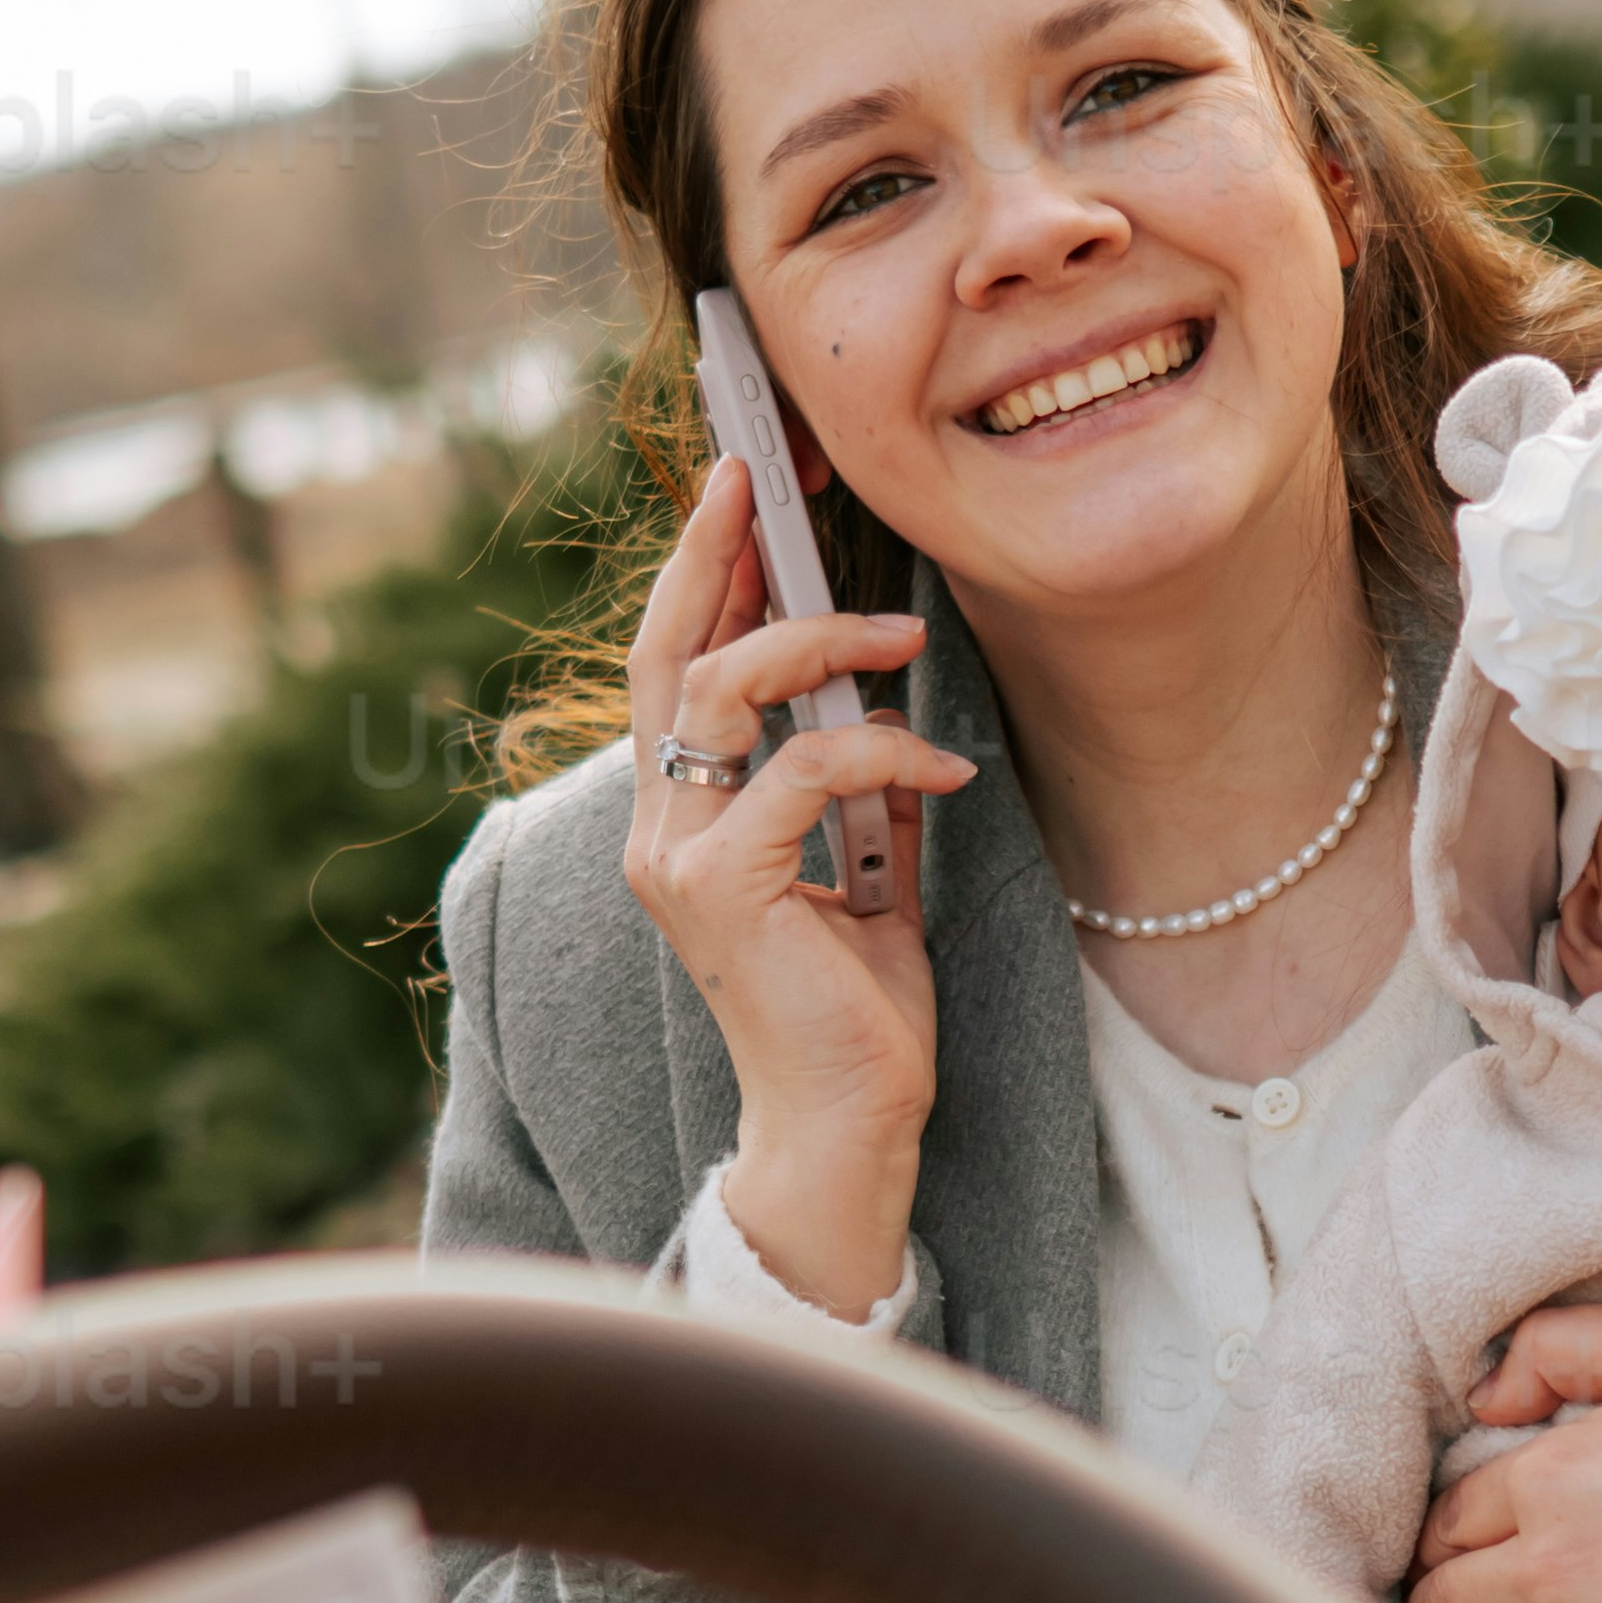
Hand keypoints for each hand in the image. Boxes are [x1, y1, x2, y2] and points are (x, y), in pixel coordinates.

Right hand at [618, 456, 976, 1321]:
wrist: (847, 1122)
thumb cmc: (854, 1012)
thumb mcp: (861, 871)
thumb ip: (851, 792)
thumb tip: (887, 706)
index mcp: (680, 822)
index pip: (671, 673)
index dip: (697, 578)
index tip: (738, 501)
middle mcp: (657, 830)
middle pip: (666, 655)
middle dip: (709, 555)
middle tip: (753, 480)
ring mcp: (677, 855)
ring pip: (724, 690)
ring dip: (820, 642)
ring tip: (902, 633)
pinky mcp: (721, 882)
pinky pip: (806, 767)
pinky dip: (883, 750)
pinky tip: (944, 769)